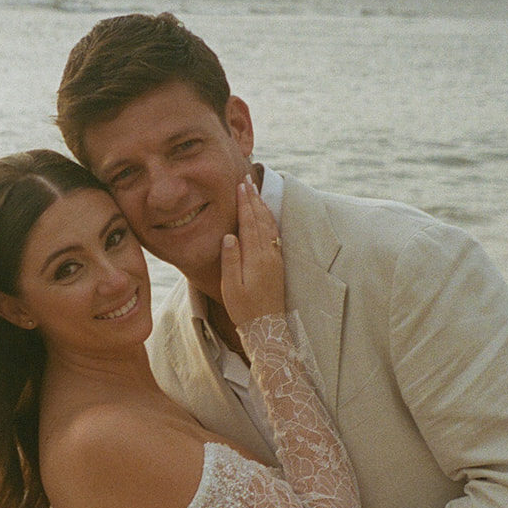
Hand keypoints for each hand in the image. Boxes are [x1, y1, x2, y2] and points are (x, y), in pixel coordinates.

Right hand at [220, 177, 284, 328]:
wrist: (266, 327)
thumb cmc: (244, 309)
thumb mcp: (231, 288)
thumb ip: (230, 261)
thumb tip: (229, 236)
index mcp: (256, 258)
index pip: (249, 223)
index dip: (244, 203)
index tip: (240, 186)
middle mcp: (268, 255)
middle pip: (261, 219)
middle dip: (253, 198)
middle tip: (247, 180)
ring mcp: (275, 258)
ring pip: (269, 225)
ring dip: (262, 206)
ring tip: (255, 191)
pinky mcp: (278, 263)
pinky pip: (274, 234)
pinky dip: (269, 219)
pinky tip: (266, 215)